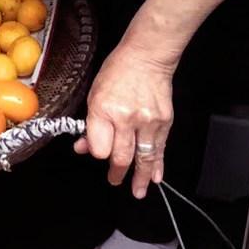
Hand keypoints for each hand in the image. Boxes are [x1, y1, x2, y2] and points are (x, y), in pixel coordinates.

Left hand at [74, 43, 174, 197]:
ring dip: (140, 178)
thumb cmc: (118, 72)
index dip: (97, 154)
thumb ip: (91, 124)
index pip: (99, 147)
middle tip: (114, 180)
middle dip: (117, 172)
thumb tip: (84, 146)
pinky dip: (157, 164)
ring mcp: (147, 121)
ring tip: (138, 191)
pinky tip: (156, 177)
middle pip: (120, 156)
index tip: (98, 154)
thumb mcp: (95, 95)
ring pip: (143, 157)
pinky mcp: (164, 121)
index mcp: (103, 110)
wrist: (147, 57)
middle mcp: (125, 118)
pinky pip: (159, 149)